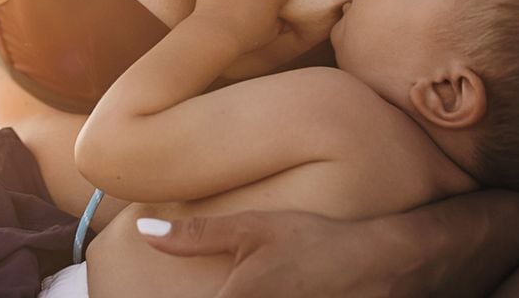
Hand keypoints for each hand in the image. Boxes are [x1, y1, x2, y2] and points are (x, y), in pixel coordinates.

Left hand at [138, 210, 391, 297]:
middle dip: (210, 294)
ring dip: (224, 297)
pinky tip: (273, 291)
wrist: (382, 265)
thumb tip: (144, 232)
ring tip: (251, 283)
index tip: (136, 297)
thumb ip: (196, 236)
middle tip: (196, 286)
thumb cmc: (314, 242)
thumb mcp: (254, 228)